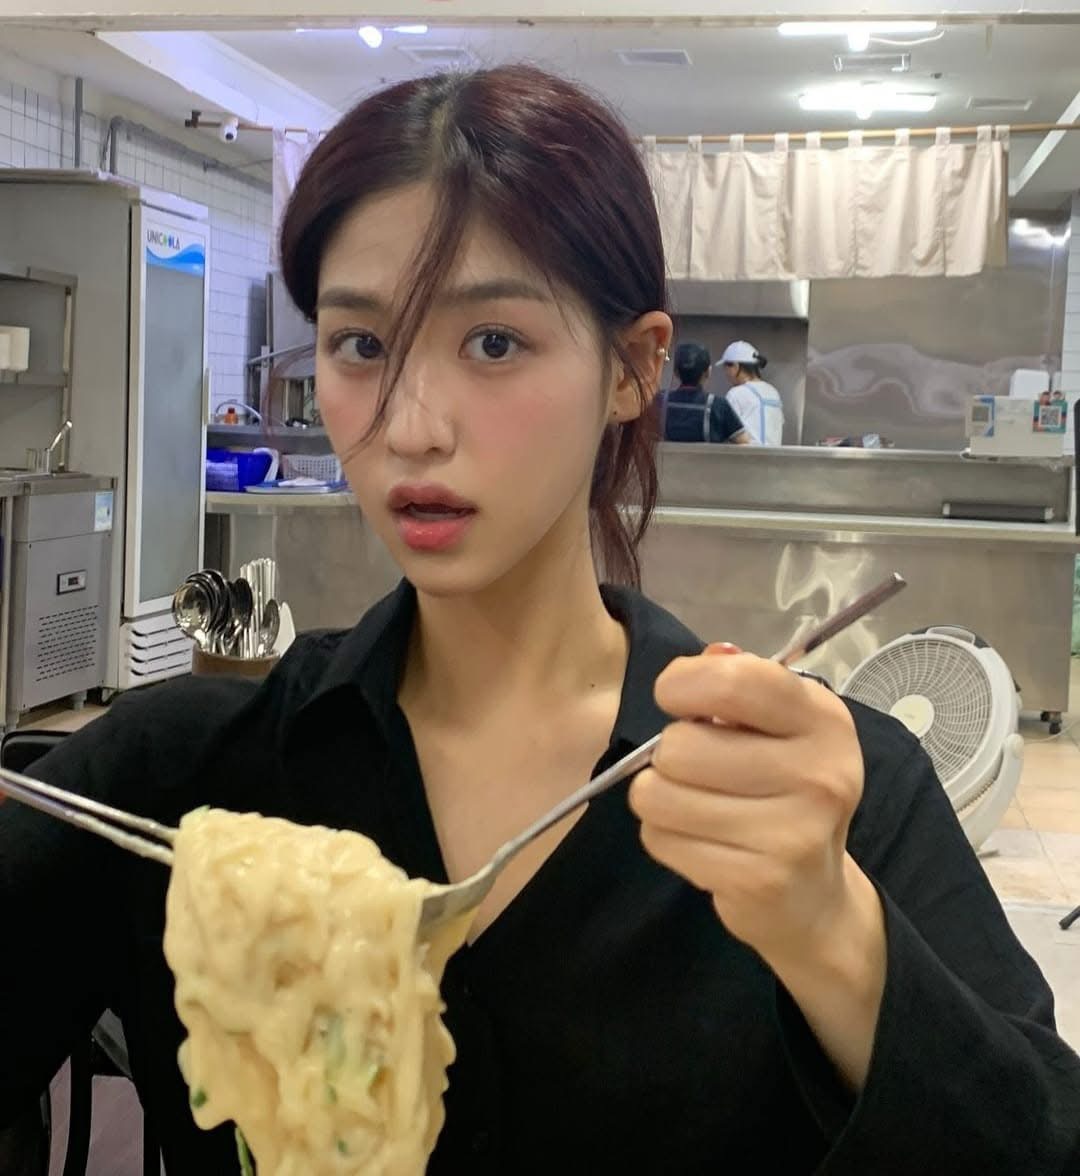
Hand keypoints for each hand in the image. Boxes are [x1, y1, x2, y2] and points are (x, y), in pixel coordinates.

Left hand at [628, 645, 867, 970]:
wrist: (814, 894)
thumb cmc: (784, 790)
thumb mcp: (778, 726)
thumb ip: (739, 682)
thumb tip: (710, 657)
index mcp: (824, 720)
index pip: (731, 682)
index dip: (681, 684)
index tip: (677, 699)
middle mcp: (819, 774)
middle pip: (678, 746)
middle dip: (668, 755)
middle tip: (696, 770)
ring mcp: (792, 832)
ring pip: (658, 794)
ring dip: (659, 798)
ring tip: (694, 806)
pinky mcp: (758, 880)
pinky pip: (660, 839)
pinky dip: (666, 838)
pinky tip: (702, 842)